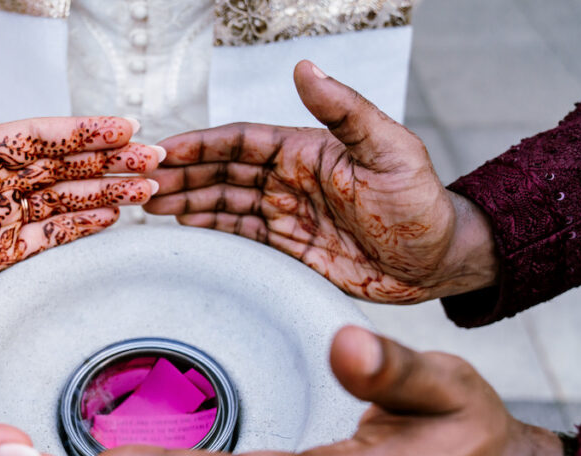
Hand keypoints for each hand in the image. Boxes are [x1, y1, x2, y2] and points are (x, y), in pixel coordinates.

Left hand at [0, 70, 161, 310]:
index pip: (40, 138)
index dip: (84, 133)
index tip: (126, 127)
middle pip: (64, 168)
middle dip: (110, 162)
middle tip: (156, 160)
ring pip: (63, 202)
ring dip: (104, 193)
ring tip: (146, 190)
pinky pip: (44, 239)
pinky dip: (77, 229)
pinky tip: (105, 220)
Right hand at [146, 61, 496, 303]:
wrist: (437, 262)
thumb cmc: (421, 204)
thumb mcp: (389, 150)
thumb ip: (345, 111)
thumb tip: (305, 67)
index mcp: (306, 151)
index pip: (241, 142)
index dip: (202, 145)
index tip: (166, 148)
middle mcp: (289, 180)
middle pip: (222, 173)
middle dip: (182, 176)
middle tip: (143, 183)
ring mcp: (285, 215)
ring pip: (224, 205)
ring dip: (188, 203)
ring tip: (150, 206)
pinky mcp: (288, 250)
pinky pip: (240, 237)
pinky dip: (210, 232)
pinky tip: (184, 230)